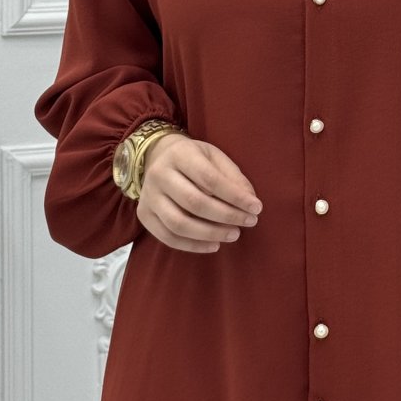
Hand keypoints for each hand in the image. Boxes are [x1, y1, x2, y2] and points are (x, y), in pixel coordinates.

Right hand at [137, 133, 261, 252]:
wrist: (158, 157)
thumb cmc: (194, 159)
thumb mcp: (215, 157)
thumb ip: (233, 177)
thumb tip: (250, 201)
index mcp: (180, 154)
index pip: (210, 179)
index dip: (235, 196)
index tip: (256, 208)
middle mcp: (159, 174)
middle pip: (194, 202)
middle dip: (226, 216)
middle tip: (248, 223)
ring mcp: (148, 196)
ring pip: (179, 223)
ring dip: (210, 234)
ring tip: (233, 234)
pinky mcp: (144, 215)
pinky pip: (168, 237)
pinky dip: (193, 246)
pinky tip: (214, 245)